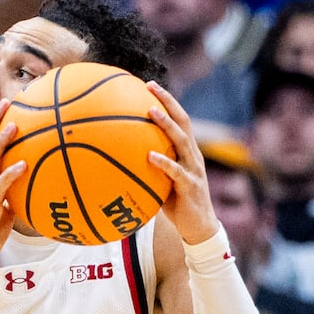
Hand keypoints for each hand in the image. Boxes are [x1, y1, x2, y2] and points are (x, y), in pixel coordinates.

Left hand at [145, 81, 219, 244]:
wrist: (198, 229)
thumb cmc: (175, 202)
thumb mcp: (159, 179)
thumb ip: (145, 164)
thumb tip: (115, 154)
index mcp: (186, 151)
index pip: (179, 119)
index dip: (166, 101)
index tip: (149, 84)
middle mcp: (192, 155)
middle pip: (183, 121)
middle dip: (168, 101)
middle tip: (151, 86)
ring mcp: (194, 169)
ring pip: (182, 141)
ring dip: (167, 125)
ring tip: (151, 111)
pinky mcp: (191, 186)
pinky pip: (176, 172)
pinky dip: (164, 162)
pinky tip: (150, 156)